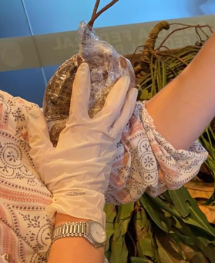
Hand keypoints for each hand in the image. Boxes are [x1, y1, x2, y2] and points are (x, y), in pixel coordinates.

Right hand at [28, 63, 137, 223]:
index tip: (86, 67)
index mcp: (80, 128)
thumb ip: (38, 131)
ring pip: (123, 116)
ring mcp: (110, 140)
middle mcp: (99, 130)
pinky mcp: (114, 149)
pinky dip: (128, 118)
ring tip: (135, 89)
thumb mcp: (43, 153)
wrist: (80, 195)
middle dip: (119, 88)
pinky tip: (131, 114)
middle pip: (113, 104)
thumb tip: (32, 111)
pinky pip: (124, 129)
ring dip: (129, 101)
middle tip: (125, 76)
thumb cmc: (60, 174)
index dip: (83, 81)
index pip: (81, 99)